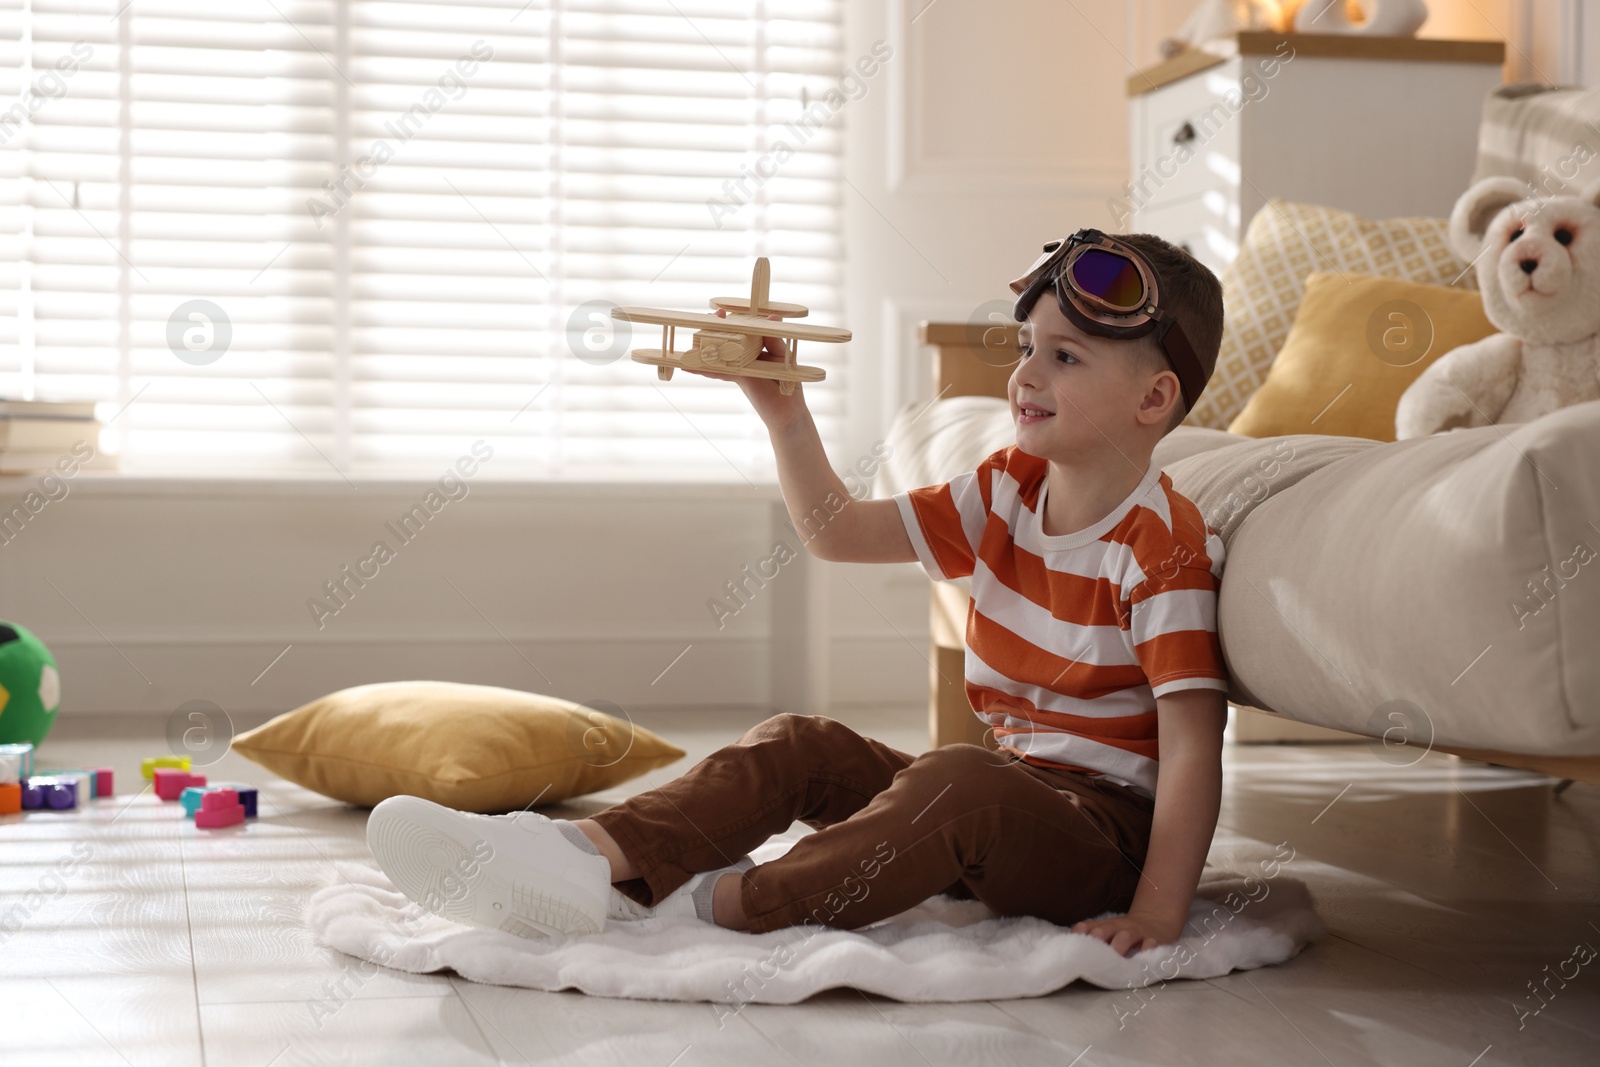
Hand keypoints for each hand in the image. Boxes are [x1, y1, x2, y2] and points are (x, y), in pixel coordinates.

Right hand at [680, 311, 807, 429]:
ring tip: (689, 342)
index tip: (720, 313)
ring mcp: (740, 368)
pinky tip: (689, 368)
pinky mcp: (738, 379)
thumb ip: (775, 338)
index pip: (740, 331)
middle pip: (726, 341)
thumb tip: (772, 317)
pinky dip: (704, 370)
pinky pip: (719, 372)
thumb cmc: (789, 382)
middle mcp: (746, 356)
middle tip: (705, 320)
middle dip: (713, 330)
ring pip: (718, 356)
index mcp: (757, 347)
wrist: (787, 411)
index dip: (729, 322)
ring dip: (703, 349)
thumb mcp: (783, 355)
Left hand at [1071, 911, 1182, 956]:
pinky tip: (1144, 954)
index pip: (1085, 928)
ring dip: (1119, 946)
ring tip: (1115, 961)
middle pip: (1103, 930)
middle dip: (1096, 941)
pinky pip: (1151, 942)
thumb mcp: (1106, 931)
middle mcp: (1117, 928)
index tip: (1072, 950)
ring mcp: (1135, 932)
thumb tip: (1069, 954)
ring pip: (1125, 936)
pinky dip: (1148, 948)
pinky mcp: (1153, 939)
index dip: (1078, 937)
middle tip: (1091, 958)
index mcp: (1103, 926)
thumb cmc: (1123, 932)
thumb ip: (1091, 938)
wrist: (1155, 919)